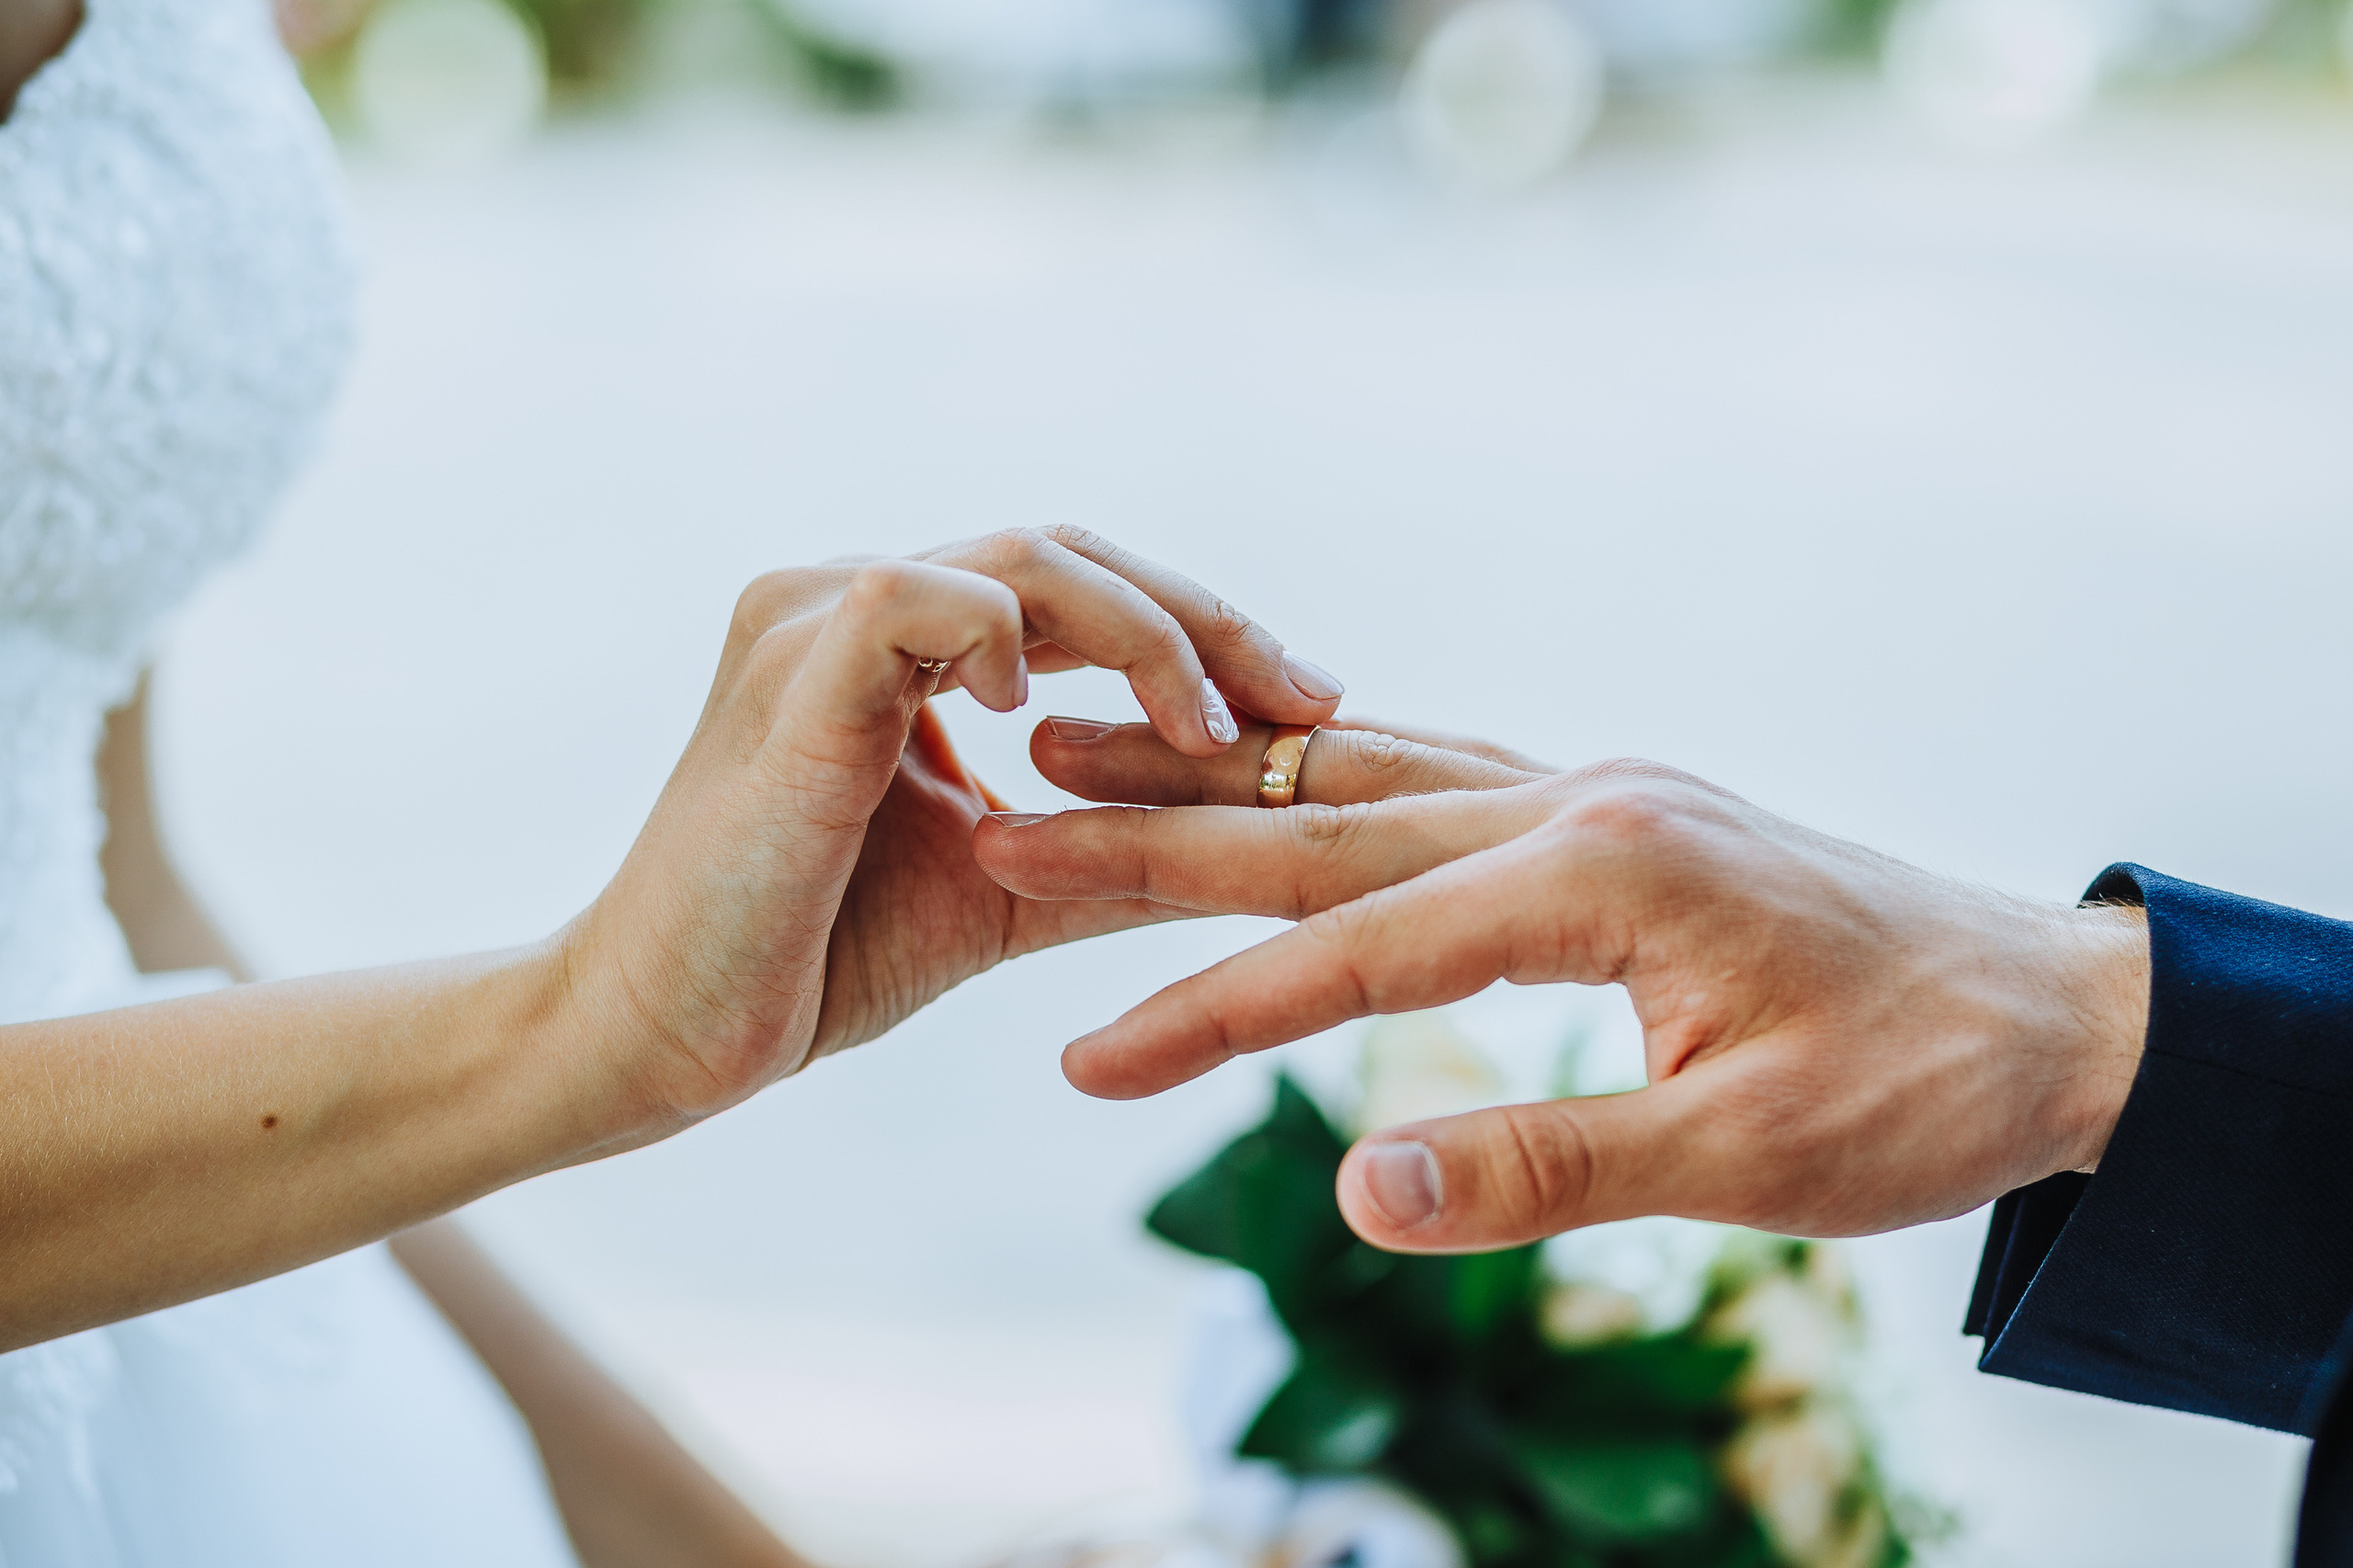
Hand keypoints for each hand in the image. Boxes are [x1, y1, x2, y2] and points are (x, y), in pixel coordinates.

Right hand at [562, 527, 1343, 1127]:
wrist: (667, 1038)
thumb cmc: (818, 956)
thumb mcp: (1011, 888)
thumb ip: (1120, 848)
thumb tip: (1265, 844)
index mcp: (904, 645)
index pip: (1077, 590)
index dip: (1199, 630)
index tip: (1308, 702)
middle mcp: (854, 605)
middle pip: (1068, 554)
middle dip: (1202, 620)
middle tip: (1307, 700)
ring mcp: (814, 625)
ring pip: (1017, 563)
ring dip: (1139, 633)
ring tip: (1212, 726)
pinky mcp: (787, 676)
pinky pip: (913, 604)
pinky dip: (1004, 639)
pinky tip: (1049, 719)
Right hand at [974, 730, 2149, 1252]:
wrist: (2060, 1012)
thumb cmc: (1921, 1089)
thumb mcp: (1750, 1156)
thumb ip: (1549, 1165)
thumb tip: (1363, 1194)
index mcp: (1602, 873)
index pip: (1356, 950)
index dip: (1209, 1017)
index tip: (1079, 1067)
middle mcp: (1578, 799)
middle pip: (1321, 816)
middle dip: (1152, 837)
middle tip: (1003, 821)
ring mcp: (1591, 789)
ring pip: (1361, 768)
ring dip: (1213, 773)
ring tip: (1076, 747)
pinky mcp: (1607, 810)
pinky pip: (1430, 767)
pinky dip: (1318, 768)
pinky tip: (1259, 763)